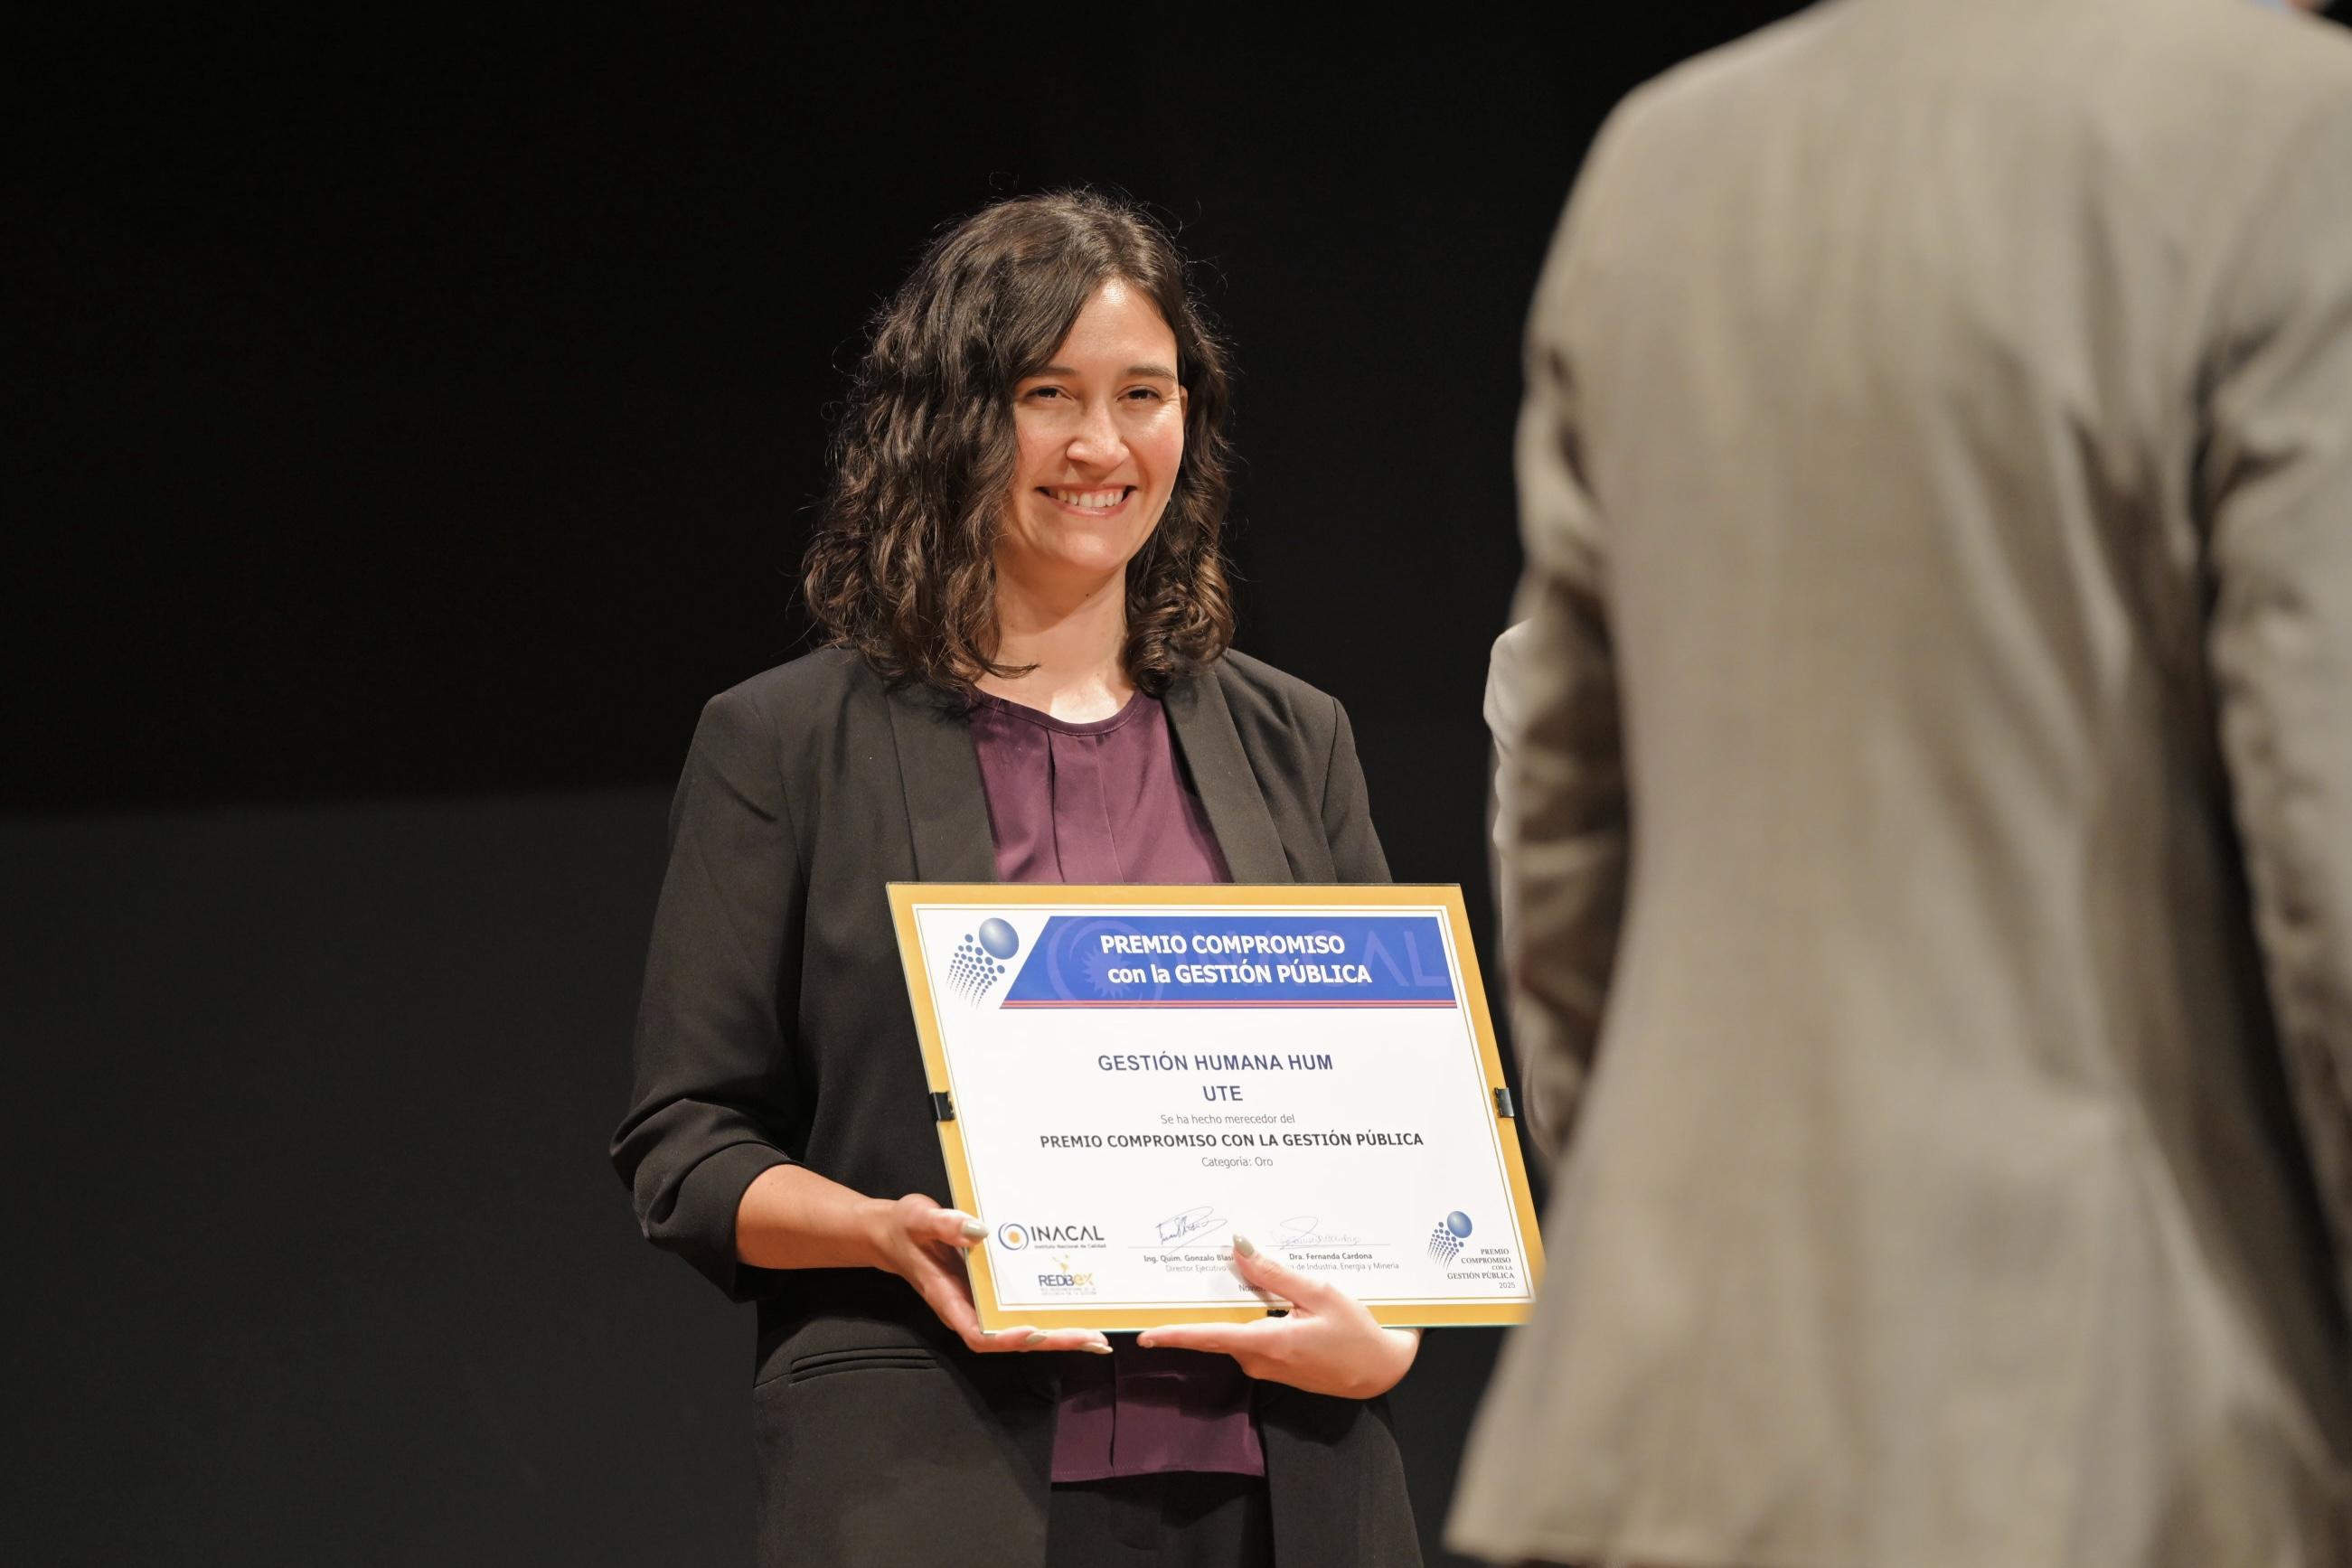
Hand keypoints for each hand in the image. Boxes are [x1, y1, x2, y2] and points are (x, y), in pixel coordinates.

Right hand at [865, 1194, 1110, 1356]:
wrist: (893, 1232)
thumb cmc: (904, 1228)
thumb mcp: (918, 1220)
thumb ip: (944, 1224)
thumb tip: (978, 1229)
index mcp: (949, 1299)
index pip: (980, 1333)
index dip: (1008, 1338)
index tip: (1037, 1331)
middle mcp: (968, 1308)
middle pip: (1011, 1337)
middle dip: (1052, 1339)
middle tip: (1094, 1338)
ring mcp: (981, 1301)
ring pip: (1021, 1326)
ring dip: (1058, 1331)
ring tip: (1097, 1334)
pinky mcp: (991, 1290)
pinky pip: (1021, 1306)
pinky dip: (1048, 1310)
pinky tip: (1076, 1304)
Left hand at [1136, 1236, 1419, 1397]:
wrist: (1382, 1370)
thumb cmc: (1358, 1332)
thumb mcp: (1320, 1294)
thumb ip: (1276, 1274)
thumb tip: (1238, 1249)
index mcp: (1268, 1342)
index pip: (1209, 1337)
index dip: (1174, 1334)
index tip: (1144, 1333)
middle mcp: (1260, 1359)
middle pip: (1217, 1329)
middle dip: (1200, 1307)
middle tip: (1183, 1276)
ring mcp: (1268, 1366)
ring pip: (1234, 1332)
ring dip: (1230, 1308)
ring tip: (1231, 1272)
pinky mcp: (1277, 1366)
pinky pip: (1250, 1338)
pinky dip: (1248, 1317)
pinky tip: (1261, 1295)